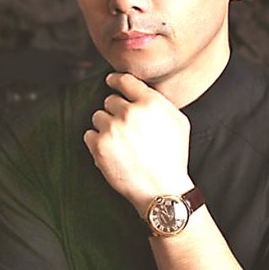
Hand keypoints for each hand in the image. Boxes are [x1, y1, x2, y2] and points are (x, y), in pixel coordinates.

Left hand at [84, 73, 192, 215]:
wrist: (162, 189)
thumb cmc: (173, 158)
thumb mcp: (179, 123)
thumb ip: (160, 103)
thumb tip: (143, 92)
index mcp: (150, 103)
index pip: (125, 81)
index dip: (116, 80)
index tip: (111, 82)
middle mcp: (129, 112)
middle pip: (110, 100)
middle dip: (115, 112)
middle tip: (125, 129)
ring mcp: (112, 128)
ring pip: (97, 117)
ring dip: (105, 127)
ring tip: (120, 143)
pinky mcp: (99, 146)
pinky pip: (88, 134)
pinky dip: (96, 143)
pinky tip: (111, 152)